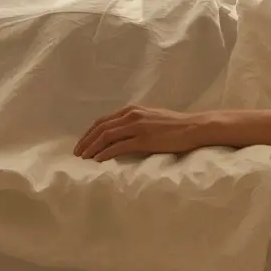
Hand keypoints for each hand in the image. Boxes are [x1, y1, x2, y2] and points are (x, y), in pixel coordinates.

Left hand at [73, 105, 202, 161]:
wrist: (193, 127)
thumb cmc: (175, 125)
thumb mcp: (151, 118)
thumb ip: (136, 122)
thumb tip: (122, 133)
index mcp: (132, 110)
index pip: (104, 120)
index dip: (90, 133)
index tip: (82, 143)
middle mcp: (132, 116)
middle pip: (101, 127)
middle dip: (86, 141)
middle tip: (77, 153)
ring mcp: (137, 127)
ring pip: (106, 136)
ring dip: (92, 148)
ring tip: (84, 158)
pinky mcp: (144, 139)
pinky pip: (118, 147)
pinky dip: (105, 153)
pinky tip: (98, 160)